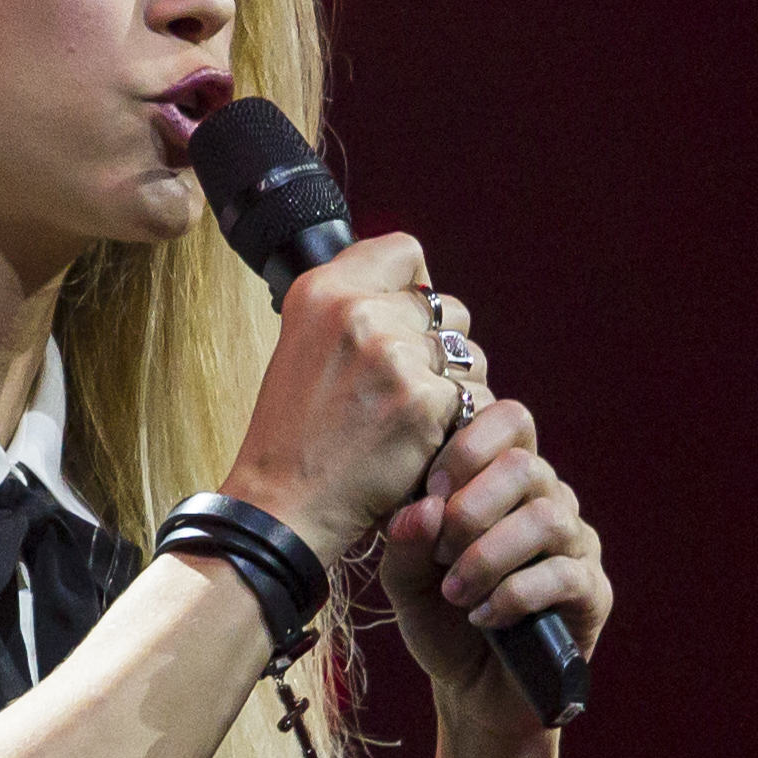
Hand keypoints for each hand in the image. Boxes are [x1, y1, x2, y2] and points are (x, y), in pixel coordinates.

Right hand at [219, 234, 468, 564]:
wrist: (283, 505)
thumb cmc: (293, 434)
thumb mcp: (303, 346)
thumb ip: (352, 309)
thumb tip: (414, 290)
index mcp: (322, 291)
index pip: (405, 251)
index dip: (415, 287)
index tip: (405, 319)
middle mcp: (357, 312)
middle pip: (448, 308)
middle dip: (438, 348)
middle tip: (402, 389)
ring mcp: (394, 357)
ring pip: (469, 356)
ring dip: (454, 388)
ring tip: (409, 421)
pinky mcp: (424, 403)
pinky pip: (474, 401)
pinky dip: (457, 428)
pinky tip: (421, 447)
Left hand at [382, 383, 610, 743]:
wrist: (473, 690)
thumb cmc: (440, 620)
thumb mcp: (404, 580)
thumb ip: (405, 541)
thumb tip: (420, 510)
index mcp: (504, 479)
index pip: (507, 420)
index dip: (466, 447)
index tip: (427, 493)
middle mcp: (548, 499)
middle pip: (526, 465)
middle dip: (470, 508)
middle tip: (438, 553)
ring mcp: (575, 543)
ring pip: (546, 517)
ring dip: (489, 555)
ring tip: (454, 592)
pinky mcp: (592, 591)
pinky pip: (565, 574)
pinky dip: (516, 594)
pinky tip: (485, 616)